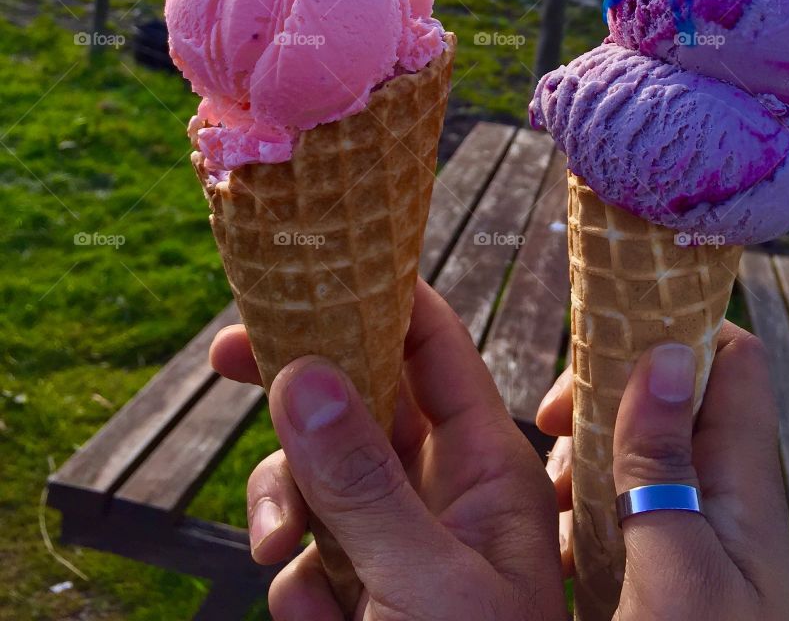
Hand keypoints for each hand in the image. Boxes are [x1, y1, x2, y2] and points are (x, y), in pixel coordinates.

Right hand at [210, 278, 566, 620]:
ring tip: (280, 555)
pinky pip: (309, 556)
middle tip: (227, 358)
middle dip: (299, 388)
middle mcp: (444, 494)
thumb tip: (305, 373)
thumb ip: (365, 485)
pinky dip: (297, 582)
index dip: (374, 298)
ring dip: (286, 506)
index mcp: (488, 468)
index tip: (301, 273)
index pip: (434, 348)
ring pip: (322, 478)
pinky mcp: (362, 597)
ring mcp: (400, 546)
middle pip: (361, 402)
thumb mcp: (425, 587)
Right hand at [536, 322, 788, 620]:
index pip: (733, 360)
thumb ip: (667, 464)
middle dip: (604, 398)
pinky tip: (556, 543)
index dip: (674, 330)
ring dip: (584, 459)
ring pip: (637, 452)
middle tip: (552, 428)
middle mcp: (725, 499)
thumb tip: (669, 351)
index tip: (600, 346)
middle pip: (671, 398)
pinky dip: (580, 512)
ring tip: (551, 499)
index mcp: (745, 485)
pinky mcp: (665, 571)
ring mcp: (696, 534)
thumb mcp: (677, 567)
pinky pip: (621, 509)